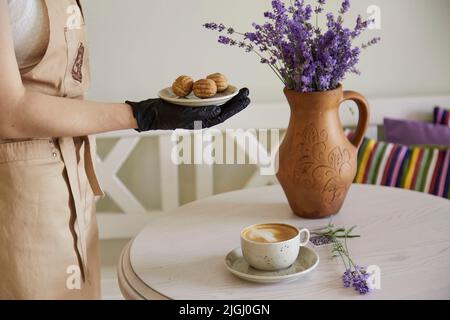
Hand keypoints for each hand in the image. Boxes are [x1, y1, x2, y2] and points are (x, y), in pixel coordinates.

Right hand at [126, 88, 249, 130]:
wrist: (150, 113)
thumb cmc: (166, 116)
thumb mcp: (184, 115)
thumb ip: (201, 112)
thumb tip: (218, 109)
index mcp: (203, 122)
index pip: (224, 114)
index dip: (236, 106)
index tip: (246, 97)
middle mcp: (202, 117)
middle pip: (223, 107)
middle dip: (235, 100)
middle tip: (247, 91)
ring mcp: (197, 110)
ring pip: (215, 102)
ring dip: (226, 94)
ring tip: (237, 88)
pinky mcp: (191, 103)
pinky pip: (205, 97)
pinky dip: (212, 91)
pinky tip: (218, 85)